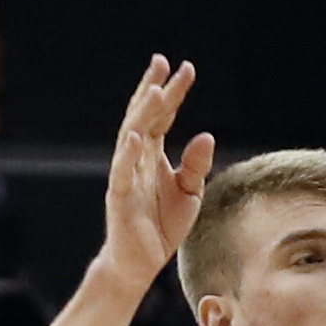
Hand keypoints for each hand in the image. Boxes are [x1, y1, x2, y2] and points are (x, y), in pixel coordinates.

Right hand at [99, 55, 215, 287]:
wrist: (140, 262)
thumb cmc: (162, 225)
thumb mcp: (189, 193)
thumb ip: (195, 165)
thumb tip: (206, 136)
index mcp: (153, 155)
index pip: (163, 117)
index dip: (173, 93)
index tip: (185, 69)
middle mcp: (137, 158)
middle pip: (145, 117)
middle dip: (154, 90)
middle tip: (164, 63)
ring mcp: (126, 176)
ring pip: (131, 137)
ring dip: (142, 114)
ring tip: (154, 90)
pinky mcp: (119, 197)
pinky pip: (122, 172)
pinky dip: (127, 154)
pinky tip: (136, 136)